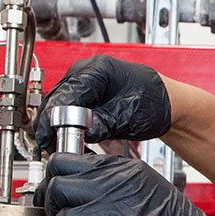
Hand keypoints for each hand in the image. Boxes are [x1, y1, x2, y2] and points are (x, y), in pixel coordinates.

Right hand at [35, 54, 171, 152]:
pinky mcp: (84, 92)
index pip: (66, 93)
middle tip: (51, 146)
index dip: (54, 118)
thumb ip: (103, 123)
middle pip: (57, 97)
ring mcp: (83, 80)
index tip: (49, 137)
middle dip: (51, 123)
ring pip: (58, 103)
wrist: (165, 103)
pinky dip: (64, 122)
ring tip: (58, 145)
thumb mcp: (129, 117)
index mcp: (98, 69)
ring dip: (55, 124)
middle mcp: (86, 70)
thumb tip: (83, 133)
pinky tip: (66, 137)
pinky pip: (66, 107)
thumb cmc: (154, 102)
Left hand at [37, 153, 214, 215]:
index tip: (61, 187)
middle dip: (51, 190)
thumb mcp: (147, 189)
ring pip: (55, 192)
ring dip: (54, 213)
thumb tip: (87, 186)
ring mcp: (103, 197)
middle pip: (57, 168)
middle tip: (57, 208)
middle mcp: (110, 177)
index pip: (74, 155)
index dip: (61, 173)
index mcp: (122, 166)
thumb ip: (115, 183)